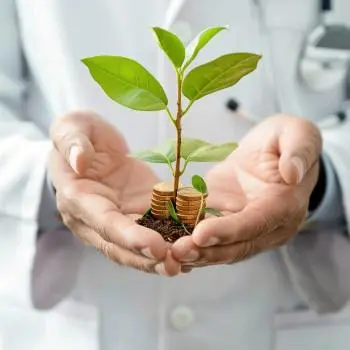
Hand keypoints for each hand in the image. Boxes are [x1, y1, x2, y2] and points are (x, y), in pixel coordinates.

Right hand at [49, 111, 179, 275]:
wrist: (93, 144)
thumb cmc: (80, 134)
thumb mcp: (72, 127)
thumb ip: (73, 142)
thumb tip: (79, 161)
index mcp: (78, 199)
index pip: (104, 223)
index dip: (129, 236)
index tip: (154, 246)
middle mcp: (95, 219)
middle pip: (121, 246)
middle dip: (147, 259)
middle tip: (176, 266)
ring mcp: (118, 219)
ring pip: (137, 247)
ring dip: (160, 259)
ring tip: (187, 264)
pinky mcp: (136, 214)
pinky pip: (153, 231)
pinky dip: (170, 242)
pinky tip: (191, 250)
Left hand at [172, 115, 321, 269]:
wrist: (273, 151)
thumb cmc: (286, 140)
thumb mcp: (298, 133)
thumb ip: (298, 150)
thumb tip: (292, 173)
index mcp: (285, 205)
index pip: (256, 223)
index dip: (229, 230)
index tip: (201, 233)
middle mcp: (268, 226)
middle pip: (237, 245)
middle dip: (207, 250)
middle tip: (176, 251)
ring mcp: (247, 228)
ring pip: (222, 247)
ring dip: (196, 253)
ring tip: (169, 253)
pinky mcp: (228, 221)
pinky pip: (210, 236)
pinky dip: (192, 242)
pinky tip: (169, 243)